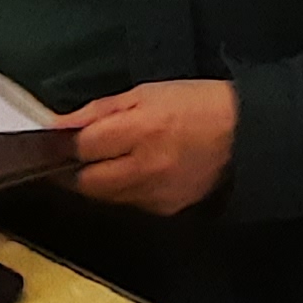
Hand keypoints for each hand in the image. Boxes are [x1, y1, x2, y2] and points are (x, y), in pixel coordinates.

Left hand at [63, 79, 238, 213]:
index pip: (82, 147)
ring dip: (99, 182)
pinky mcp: (165, 209)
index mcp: (141, 130)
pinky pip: (129, 204)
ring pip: (104, 198)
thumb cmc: (195, 103)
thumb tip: (59, 125)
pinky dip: (124, 190)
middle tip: (81, 155)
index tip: (60, 140)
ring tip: (112, 161)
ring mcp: (155, 194)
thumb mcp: (145, 93)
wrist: (243, 134)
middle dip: (76, 169)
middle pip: (86, 182)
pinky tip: (137, 173)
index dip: (65, 143)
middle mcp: (145, 167)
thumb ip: (99, 111)